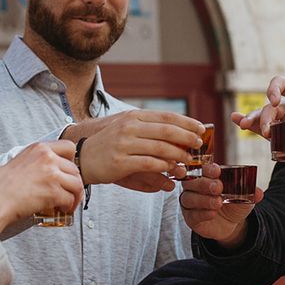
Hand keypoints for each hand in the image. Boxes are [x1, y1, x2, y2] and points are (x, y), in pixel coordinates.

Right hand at [0, 141, 82, 232]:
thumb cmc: (2, 184)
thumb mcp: (21, 161)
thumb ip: (38, 161)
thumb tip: (53, 171)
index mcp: (40, 148)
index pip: (69, 147)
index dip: (72, 161)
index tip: (68, 172)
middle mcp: (47, 158)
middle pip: (75, 169)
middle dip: (74, 182)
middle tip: (70, 193)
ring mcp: (51, 174)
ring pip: (77, 184)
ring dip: (75, 196)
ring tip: (69, 203)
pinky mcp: (53, 192)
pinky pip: (70, 199)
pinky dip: (69, 206)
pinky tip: (62, 209)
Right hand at [69, 110, 204, 190]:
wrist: (83, 157)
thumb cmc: (110, 144)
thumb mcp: (128, 128)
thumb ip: (150, 129)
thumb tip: (178, 132)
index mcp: (134, 116)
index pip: (166, 116)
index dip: (187, 122)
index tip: (201, 129)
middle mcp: (129, 127)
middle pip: (166, 130)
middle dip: (187, 137)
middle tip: (199, 145)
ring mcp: (124, 144)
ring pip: (160, 147)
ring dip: (178, 154)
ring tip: (188, 159)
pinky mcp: (120, 162)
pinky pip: (148, 163)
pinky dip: (164, 166)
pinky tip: (172, 169)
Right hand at [179, 162, 262, 248]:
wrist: (231, 223)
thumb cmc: (234, 203)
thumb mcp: (245, 197)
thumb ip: (250, 192)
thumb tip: (259, 193)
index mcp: (206, 176)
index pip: (202, 169)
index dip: (208, 169)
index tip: (217, 171)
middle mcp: (195, 187)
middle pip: (191, 182)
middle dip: (205, 184)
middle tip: (218, 187)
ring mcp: (190, 202)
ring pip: (189, 198)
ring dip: (203, 200)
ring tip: (218, 203)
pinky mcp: (190, 217)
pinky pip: (191, 214)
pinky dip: (202, 213)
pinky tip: (212, 213)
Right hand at [231, 75, 284, 165]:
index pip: (282, 84)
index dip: (274, 88)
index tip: (273, 101)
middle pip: (270, 106)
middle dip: (265, 116)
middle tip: (267, 131)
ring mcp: (284, 121)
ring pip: (263, 117)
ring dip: (253, 120)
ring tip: (243, 125)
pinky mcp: (281, 135)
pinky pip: (262, 129)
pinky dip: (251, 125)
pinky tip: (236, 119)